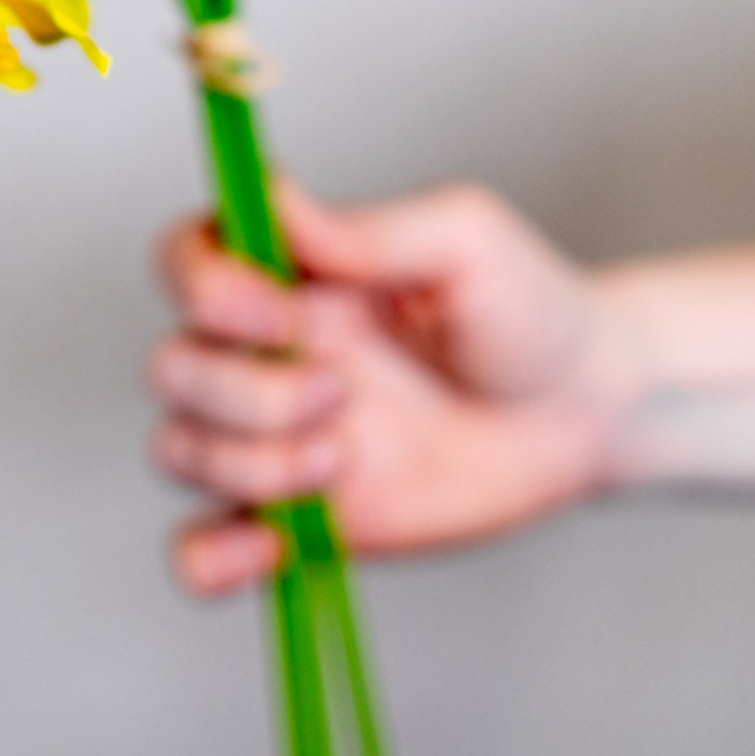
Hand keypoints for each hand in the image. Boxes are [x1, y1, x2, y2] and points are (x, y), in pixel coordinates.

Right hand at [149, 182, 636, 594]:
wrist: (584, 414)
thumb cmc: (526, 308)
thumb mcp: (464, 240)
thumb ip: (366, 228)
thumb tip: (272, 196)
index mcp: (289, 275)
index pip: (183, 259)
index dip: (202, 287)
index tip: (278, 316)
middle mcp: (265, 352)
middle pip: (170, 368)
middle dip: (246, 392)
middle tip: (341, 394)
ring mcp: (274, 438)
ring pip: (178, 452)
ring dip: (249, 464)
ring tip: (340, 459)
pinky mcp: (296, 521)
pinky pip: (199, 550)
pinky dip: (206, 559)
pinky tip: (266, 551)